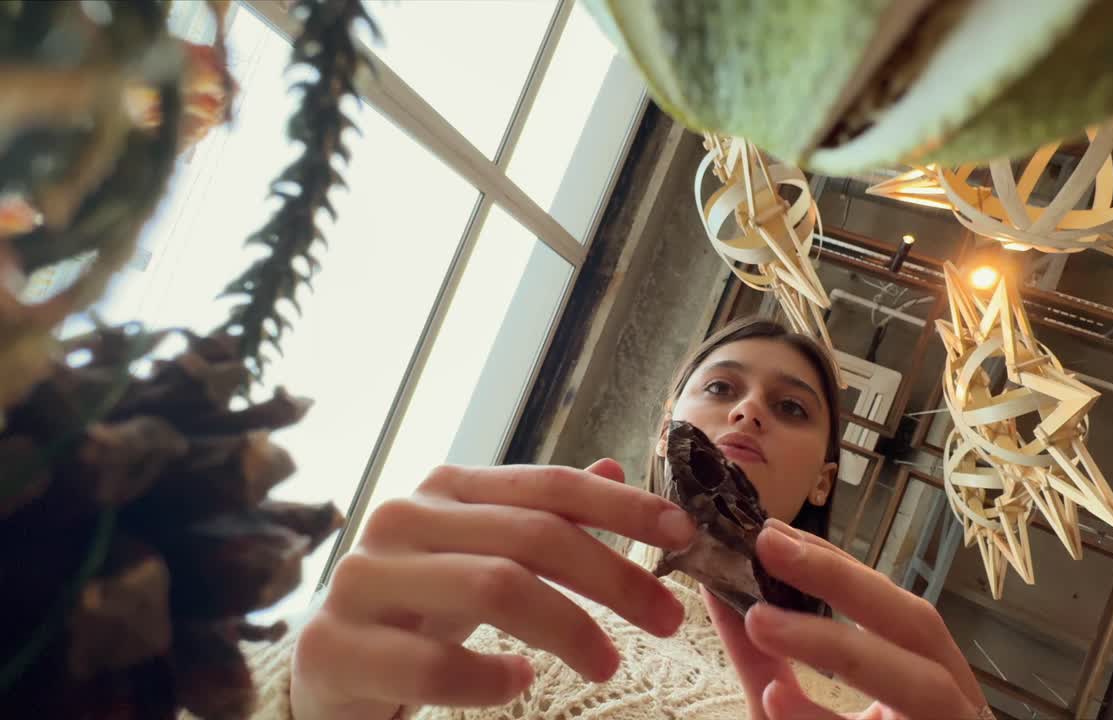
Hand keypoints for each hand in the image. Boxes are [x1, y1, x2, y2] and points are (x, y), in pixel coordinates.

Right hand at [289, 459, 696, 719]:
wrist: (327, 664)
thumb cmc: (420, 606)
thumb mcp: (485, 554)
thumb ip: (542, 515)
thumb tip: (614, 466)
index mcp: (445, 489)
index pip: (549, 485)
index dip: (622, 506)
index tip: (684, 534)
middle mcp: (402, 518)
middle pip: (531, 536)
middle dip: (613, 577)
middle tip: (667, 620)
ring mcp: (364, 578)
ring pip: (493, 587)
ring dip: (569, 629)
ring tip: (607, 664)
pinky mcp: (336, 646)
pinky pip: (434, 665)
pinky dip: (492, 678)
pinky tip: (518, 682)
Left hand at [710, 518, 987, 719]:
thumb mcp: (789, 710)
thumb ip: (762, 657)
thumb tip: (716, 586)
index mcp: (928, 683)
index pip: (893, 608)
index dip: (838, 566)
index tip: (771, 530)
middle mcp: (955, 712)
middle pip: (921, 629)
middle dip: (848, 585)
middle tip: (767, 545)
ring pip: (921, 688)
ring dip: (841, 648)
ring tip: (762, 619)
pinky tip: (778, 701)